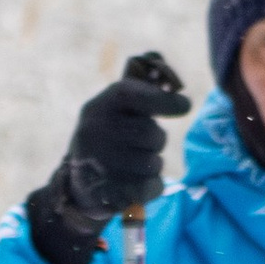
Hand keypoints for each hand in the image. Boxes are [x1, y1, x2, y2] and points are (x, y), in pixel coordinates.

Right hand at [27, 50, 191, 263]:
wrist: (79, 182)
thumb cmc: (109, 135)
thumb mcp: (115, 107)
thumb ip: (141, 89)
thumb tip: (165, 69)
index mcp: (98, 107)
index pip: (134, 95)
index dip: (164, 101)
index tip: (185, 105)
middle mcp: (94, 133)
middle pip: (151, 134)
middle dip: (157, 139)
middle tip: (146, 142)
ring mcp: (98, 165)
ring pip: (154, 163)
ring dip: (153, 163)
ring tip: (135, 162)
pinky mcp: (108, 194)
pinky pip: (152, 187)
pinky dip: (152, 185)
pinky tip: (137, 182)